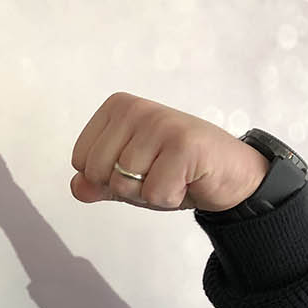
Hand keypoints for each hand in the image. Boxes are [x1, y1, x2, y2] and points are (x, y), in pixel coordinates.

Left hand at [70, 92, 267, 211]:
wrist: (231, 175)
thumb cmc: (177, 172)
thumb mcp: (129, 178)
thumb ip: (97, 182)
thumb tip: (76, 187)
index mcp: (117, 109)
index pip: (79, 159)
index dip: (106, 177)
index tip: (138, 167)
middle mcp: (135, 109)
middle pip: (97, 172)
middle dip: (126, 187)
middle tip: (157, 173)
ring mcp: (160, 123)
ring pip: (124, 183)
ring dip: (150, 193)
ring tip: (173, 175)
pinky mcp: (183, 144)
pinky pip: (154, 193)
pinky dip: (170, 198)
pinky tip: (187, 181)